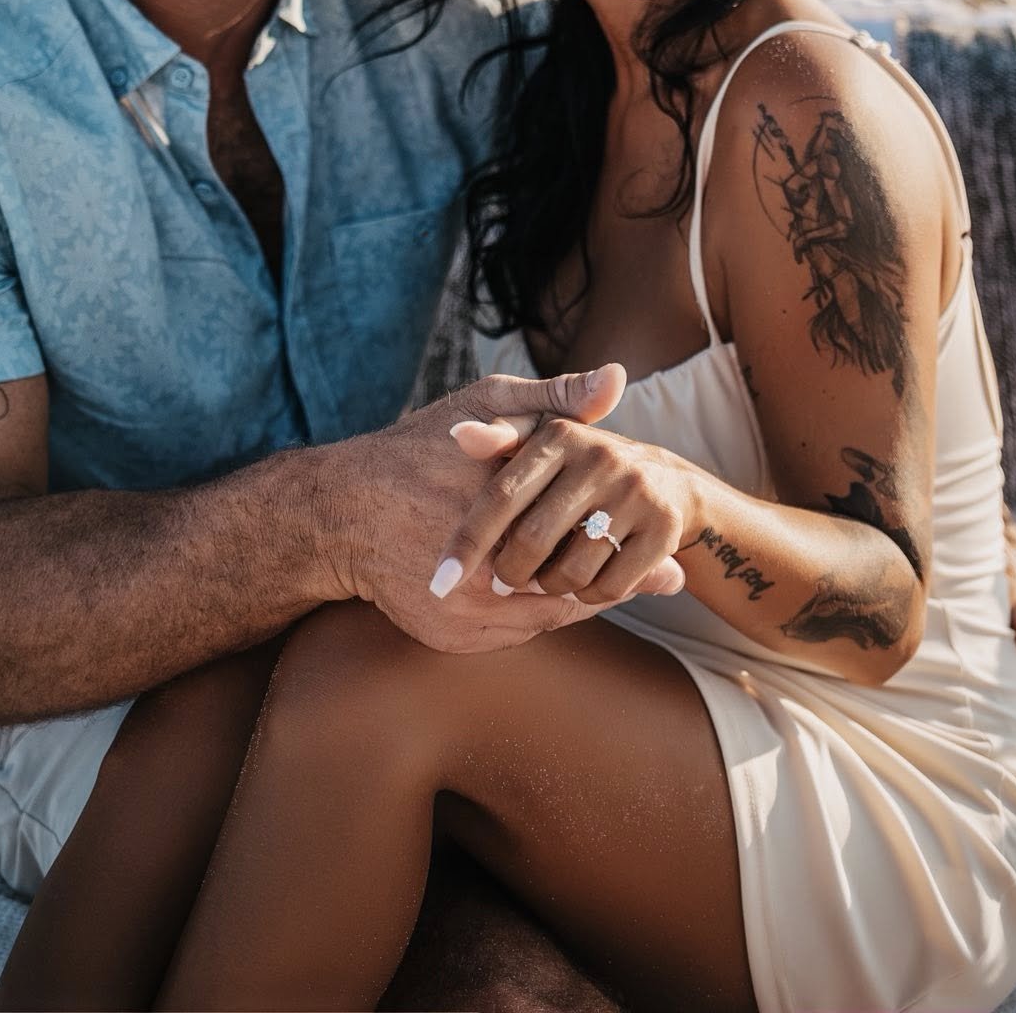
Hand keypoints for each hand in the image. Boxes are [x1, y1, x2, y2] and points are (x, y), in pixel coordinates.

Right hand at [329, 367, 639, 654]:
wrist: (341, 512)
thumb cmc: (418, 447)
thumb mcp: (486, 403)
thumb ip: (554, 397)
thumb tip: (617, 379)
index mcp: (503, 508)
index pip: (587, 535)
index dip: (629, 540)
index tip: (674, 550)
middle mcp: (487, 569)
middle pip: (576, 584)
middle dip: (618, 578)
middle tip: (667, 577)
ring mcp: (468, 612)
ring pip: (550, 615)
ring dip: (583, 600)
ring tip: (622, 586)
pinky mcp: (453, 636)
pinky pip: (518, 631)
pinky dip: (541, 614)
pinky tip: (560, 595)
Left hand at [432, 370, 689, 605]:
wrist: (665, 479)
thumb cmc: (579, 466)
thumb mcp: (541, 443)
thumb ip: (498, 440)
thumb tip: (457, 433)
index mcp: (559, 434)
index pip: (500, 497)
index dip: (467, 543)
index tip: (439, 582)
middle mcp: (600, 457)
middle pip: (531, 541)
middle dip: (509, 573)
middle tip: (503, 581)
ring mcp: (635, 491)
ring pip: (570, 571)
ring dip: (550, 587)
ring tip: (548, 576)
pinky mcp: (663, 526)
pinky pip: (608, 587)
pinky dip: (588, 597)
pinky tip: (585, 582)